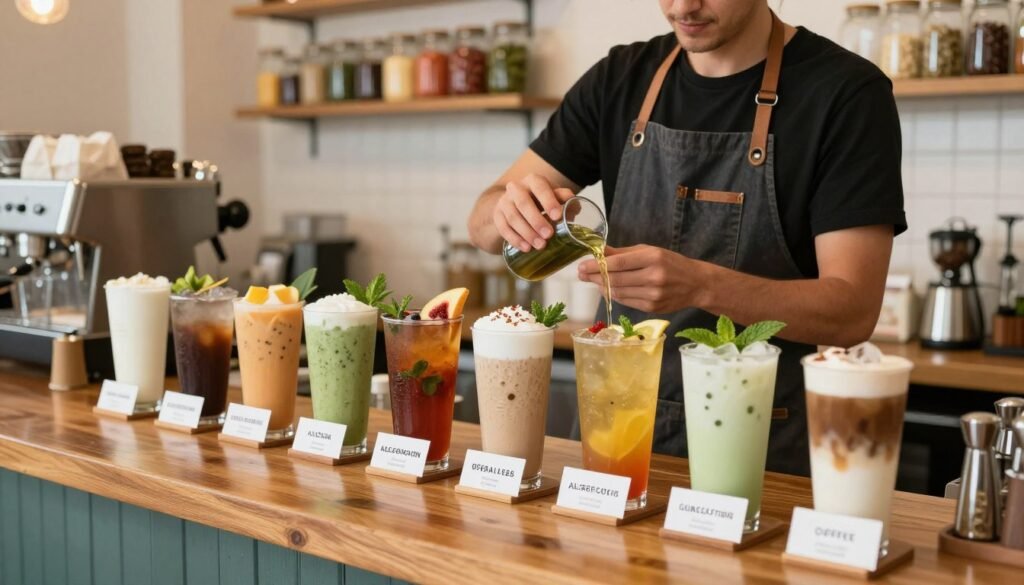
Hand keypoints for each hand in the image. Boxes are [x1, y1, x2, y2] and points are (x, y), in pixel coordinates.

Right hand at [493, 173, 575, 251]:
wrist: (515, 205)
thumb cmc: (540, 202)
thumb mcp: (553, 197)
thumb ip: (563, 199)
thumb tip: (574, 206)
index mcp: (533, 181)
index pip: (540, 187)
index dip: (548, 201)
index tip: (557, 216)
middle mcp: (516, 188)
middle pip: (523, 203)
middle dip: (536, 220)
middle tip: (549, 235)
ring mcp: (504, 202)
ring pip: (513, 217)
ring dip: (527, 233)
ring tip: (540, 246)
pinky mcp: (497, 216)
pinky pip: (504, 228)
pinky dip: (515, 239)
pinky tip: (526, 248)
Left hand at [577, 245, 704, 313]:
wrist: (696, 284)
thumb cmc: (671, 262)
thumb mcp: (649, 251)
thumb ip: (623, 253)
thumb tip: (598, 252)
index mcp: (653, 258)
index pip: (618, 263)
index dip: (596, 265)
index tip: (582, 265)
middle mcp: (653, 277)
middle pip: (616, 279)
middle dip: (594, 277)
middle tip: (581, 273)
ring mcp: (653, 295)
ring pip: (618, 292)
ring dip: (601, 287)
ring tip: (592, 280)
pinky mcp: (652, 308)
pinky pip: (626, 301)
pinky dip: (613, 295)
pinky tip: (607, 289)